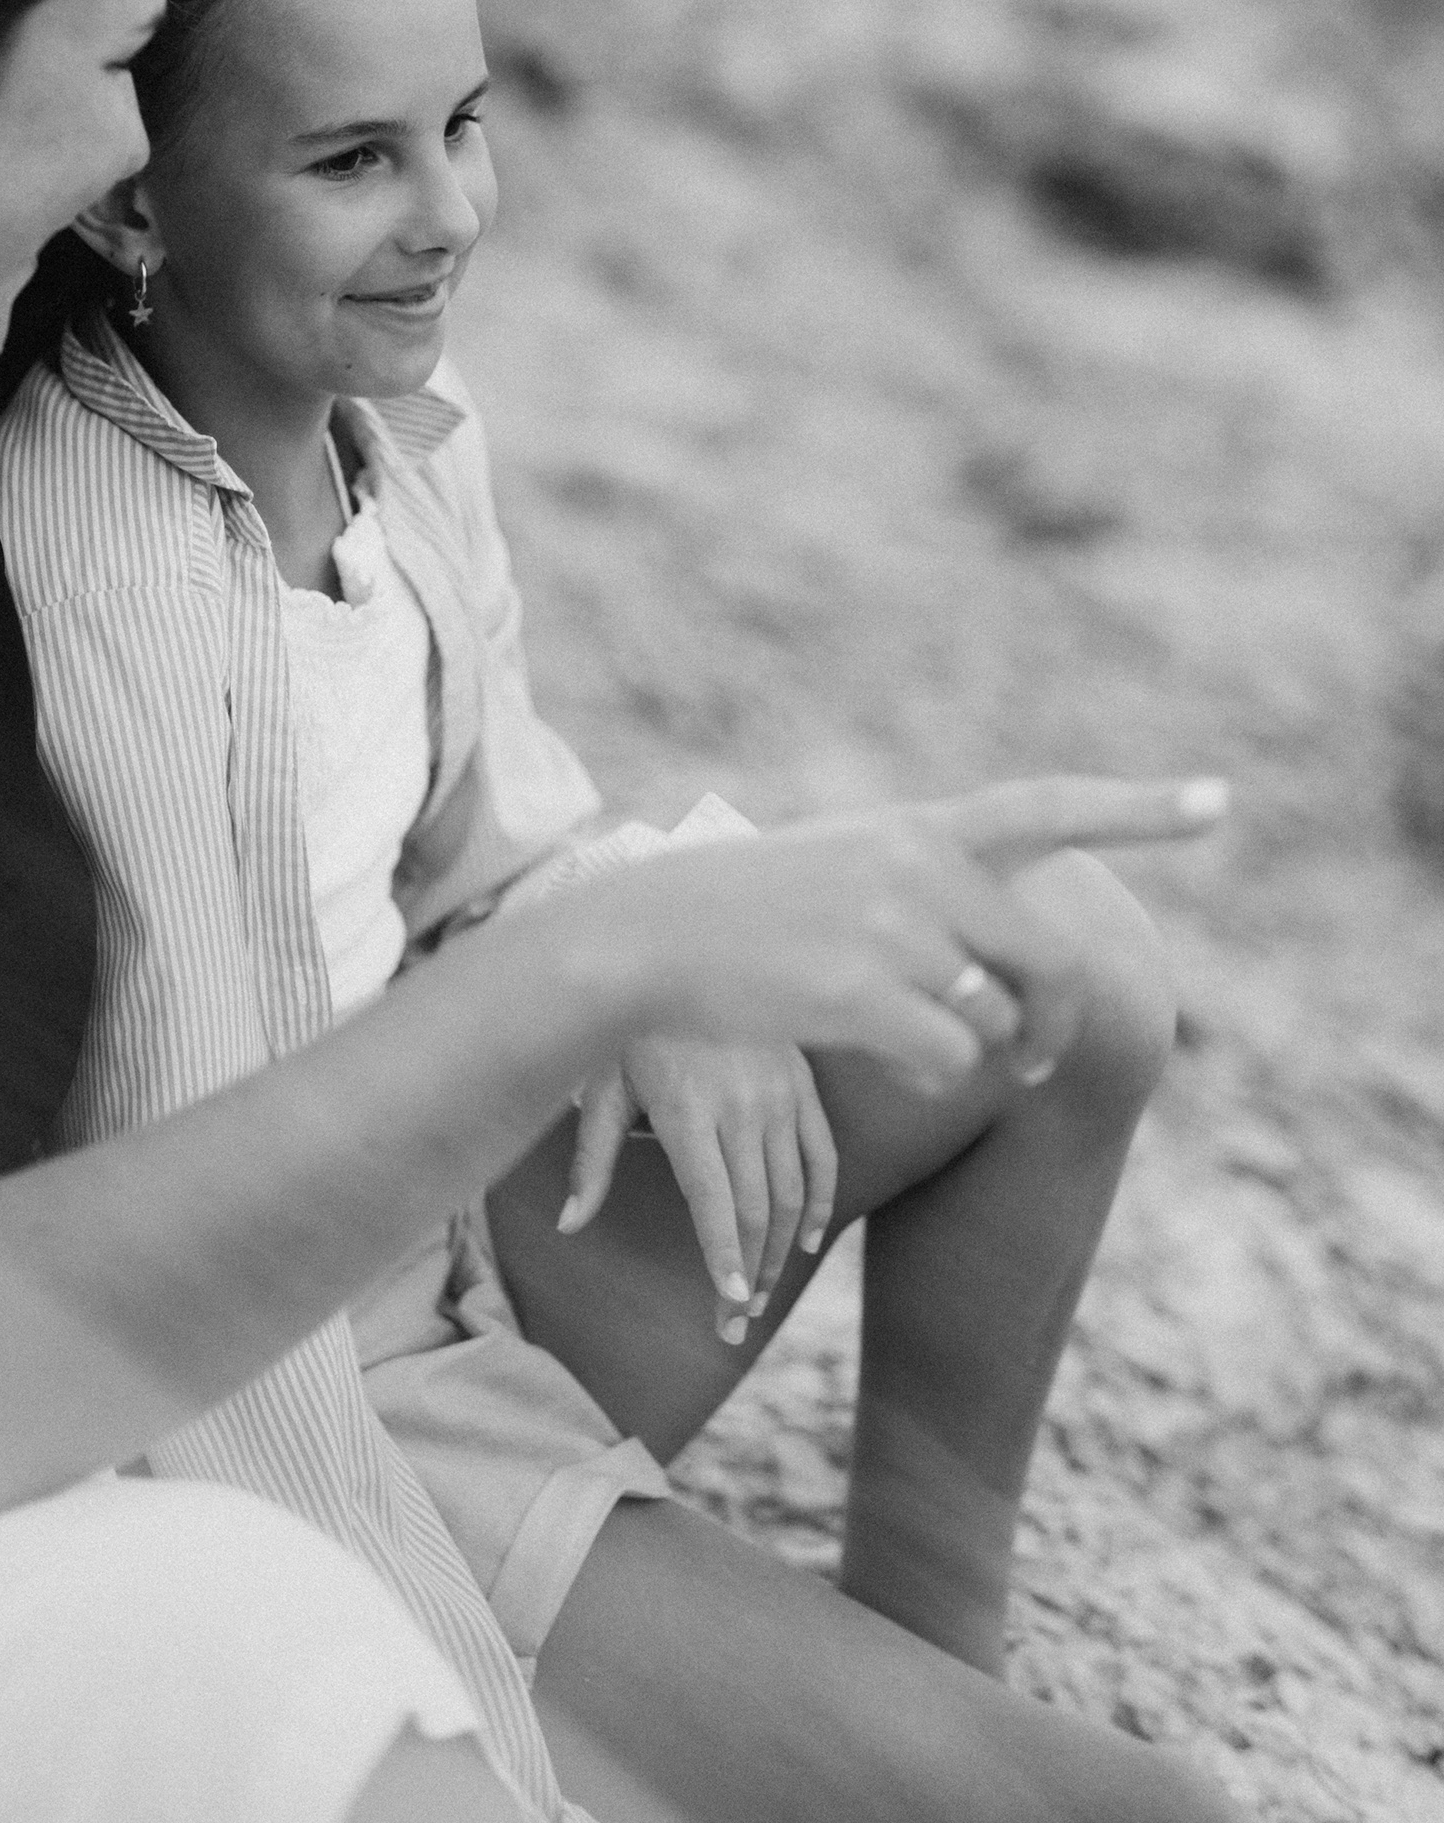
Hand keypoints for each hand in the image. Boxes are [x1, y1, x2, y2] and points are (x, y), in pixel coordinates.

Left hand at [559, 1037, 837, 1343]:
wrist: (686, 951)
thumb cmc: (634, 1027)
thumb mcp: (603, 1085)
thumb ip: (593, 1159)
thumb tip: (569, 1226)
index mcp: (686, 1108)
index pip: (713, 1201)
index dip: (723, 1257)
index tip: (730, 1305)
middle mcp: (740, 1104)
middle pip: (755, 1209)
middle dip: (749, 1274)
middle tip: (736, 1324)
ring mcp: (779, 1093)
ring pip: (792, 1192)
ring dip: (781, 1252)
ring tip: (763, 1295)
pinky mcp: (803, 1082)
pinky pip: (823, 1155)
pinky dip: (822, 1204)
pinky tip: (808, 1244)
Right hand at [603, 773, 1228, 1094]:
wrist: (653, 933)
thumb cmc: (757, 908)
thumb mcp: (853, 864)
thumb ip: (938, 887)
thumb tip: (1016, 990)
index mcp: (924, 828)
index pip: (1050, 807)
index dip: (1141, 810)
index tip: (1221, 803)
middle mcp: (920, 867)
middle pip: (1048, 960)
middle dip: (1055, 1023)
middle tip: (1034, 1061)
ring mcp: (892, 929)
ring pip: (995, 1020)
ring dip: (973, 1049)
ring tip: (903, 1032)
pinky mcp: (862, 993)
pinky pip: (948, 1059)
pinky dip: (928, 1071)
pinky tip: (874, 1050)